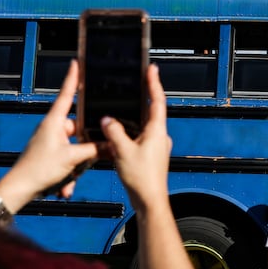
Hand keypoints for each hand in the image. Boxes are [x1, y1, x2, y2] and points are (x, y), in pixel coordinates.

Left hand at [0, 61, 98, 211]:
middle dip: (88, 145)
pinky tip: (66, 187)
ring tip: (72, 176)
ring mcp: (53, 142)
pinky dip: (71, 173)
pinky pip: (71, 161)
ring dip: (78, 165)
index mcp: (54, 122)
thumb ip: (95, 149)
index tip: (77, 64)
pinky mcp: (54, 154)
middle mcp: (54, 129)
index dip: (72, 79)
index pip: (66, 95)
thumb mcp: (72, 158)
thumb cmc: (39, 168)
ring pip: (78, 148)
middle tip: (95, 153)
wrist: (21, 188)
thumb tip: (112, 144)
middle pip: (81, 128)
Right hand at [101, 64, 170, 213]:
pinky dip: (130, 131)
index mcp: (157, 131)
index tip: (152, 69)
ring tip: (120, 107)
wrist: (149, 200)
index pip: (157, 101)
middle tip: (135, 82)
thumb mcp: (122, 151)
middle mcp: (160, 136)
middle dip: (142, 97)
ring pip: (143, 125)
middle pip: (151, 111)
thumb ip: (113, 132)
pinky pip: (139, 137)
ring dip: (133, 117)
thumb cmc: (142, 177)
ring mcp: (157, 146)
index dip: (154, 83)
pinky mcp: (151, 154)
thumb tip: (107, 120)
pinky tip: (118, 132)